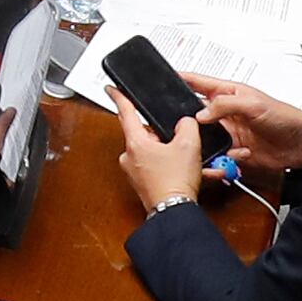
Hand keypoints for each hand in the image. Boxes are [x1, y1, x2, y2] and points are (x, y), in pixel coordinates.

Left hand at [114, 98, 210, 213]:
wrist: (174, 211)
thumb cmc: (175, 183)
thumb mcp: (189, 145)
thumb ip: (187, 125)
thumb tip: (185, 122)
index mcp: (135, 142)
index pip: (125, 112)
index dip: (119, 97)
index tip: (111, 89)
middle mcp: (130, 156)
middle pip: (145, 133)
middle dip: (163, 133)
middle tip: (180, 138)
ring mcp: (135, 171)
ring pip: (155, 151)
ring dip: (172, 152)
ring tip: (189, 159)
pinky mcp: (143, 182)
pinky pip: (158, 166)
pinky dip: (173, 166)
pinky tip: (189, 171)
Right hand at [192, 74, 301, 178]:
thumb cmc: (285, 117)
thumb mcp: (253, 104)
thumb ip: (224, 104)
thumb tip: (201, 113)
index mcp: (228, 93)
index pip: (198, 82)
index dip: (181, 79)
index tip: (163, 79)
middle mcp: (226, 113)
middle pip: (196, 114)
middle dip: (189, 121)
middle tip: (186, 127)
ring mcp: (229, 133)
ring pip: (204, 138)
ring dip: (206, 144)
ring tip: (216, 145)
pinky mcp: (234, 151)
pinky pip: (219, 156)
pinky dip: (224, 158)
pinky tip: (239, 154)